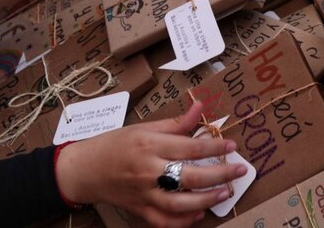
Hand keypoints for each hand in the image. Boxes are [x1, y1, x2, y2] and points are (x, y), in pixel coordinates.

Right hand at [56, 102, 247, 227]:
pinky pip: (163, 221)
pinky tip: (199, 213)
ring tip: (225, 192)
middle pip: (189, 176)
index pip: (189, 147)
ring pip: (179, 203)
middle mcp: (147, 171)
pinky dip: (183, 221)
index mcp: (149, 145)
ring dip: (206, 199)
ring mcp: (143, 194)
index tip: (232, 146)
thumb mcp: (144, 128)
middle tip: (239, 170)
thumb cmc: (115, 144)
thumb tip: (200, 106)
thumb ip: (176, 123)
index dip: (214, 146)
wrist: (83, 170)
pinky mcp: (139, 210)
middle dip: (220, 174)